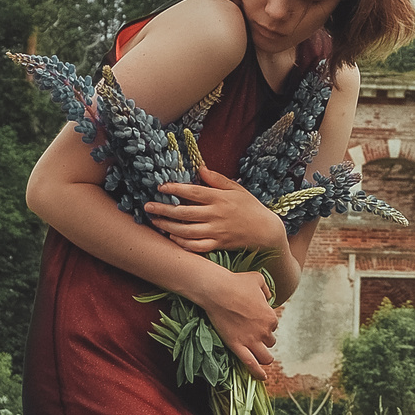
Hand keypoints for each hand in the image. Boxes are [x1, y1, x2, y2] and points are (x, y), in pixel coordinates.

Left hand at [145, 162, 285, 254]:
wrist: (266, 231)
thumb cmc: (251, 207)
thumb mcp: (237, 189)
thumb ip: (218, 179)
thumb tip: (200, 168)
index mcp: (220, 198)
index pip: (193, 192)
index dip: (175, 189)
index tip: (161, 187)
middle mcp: (216, 215)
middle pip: (184, 213)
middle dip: (163, 209)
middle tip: (147, 207)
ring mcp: (217, 231)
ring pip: (186, 231)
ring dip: (168, 227)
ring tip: (155, 222)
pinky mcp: (218, 244)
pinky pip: (197, 246)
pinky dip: (183, 243)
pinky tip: (172, 237)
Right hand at [199, 268, 278, 382]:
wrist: (217, 290)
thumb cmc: (236, 282)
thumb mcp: (259, 279)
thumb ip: (267, 289)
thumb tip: (269, 297)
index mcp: (271, 316)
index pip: (273, 325)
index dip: (264, 322)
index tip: (255, 319)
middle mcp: (264, 331)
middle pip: (270, 341)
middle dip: (264, 338)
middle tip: (253, 333)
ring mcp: (251, 340)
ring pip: (265, 356)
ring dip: (265, 356)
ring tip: (262, 357)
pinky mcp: (237, 346)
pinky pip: (251, 364)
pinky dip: (258, 373)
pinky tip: (262, 378)